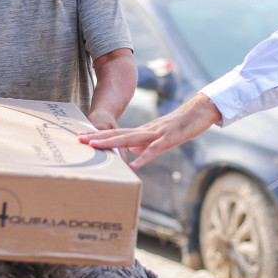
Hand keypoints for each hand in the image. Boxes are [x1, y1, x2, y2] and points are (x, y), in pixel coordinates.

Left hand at [79, 93, 221, 169]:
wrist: (199, 111)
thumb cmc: (181, 124)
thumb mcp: (159, 136)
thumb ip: (144, 143)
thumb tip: (132, 151)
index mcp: (143, 131)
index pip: (117, 133)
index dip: (100, 135)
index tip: (83, 137)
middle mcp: (145, 130)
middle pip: (117, 134)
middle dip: (97, 137)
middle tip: (78, 139)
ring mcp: (156, 134)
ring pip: (130, 139)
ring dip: (111, 143)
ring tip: (94, 146)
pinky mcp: (169, 139)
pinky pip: (154, 150)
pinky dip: (143, 157)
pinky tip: (133, 165)